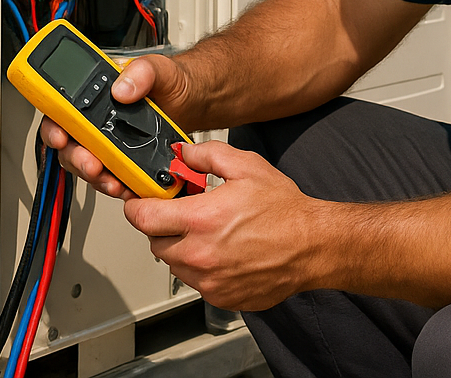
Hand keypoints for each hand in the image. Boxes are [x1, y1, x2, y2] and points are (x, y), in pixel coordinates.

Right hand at [39, 52, 196, 198]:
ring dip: (94, 176)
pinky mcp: (123, 160)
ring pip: (86, 165)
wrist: (193, 100)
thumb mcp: (158, 68)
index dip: (53, 126)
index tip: (60, 137)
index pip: (61, 111)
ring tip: (110, 180)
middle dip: (75, 158)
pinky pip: (111, 177)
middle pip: (70, 144)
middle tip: (91, 163)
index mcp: (95, 94)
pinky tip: (125, 186)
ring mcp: (108, 142)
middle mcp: (95, 120)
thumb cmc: (172, 81)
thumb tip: (122, 88)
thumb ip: (141, 71)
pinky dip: (115, 184)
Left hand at [124, 140, 327, 311]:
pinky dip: (202, 269)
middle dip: (163, 227)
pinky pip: (196, 283)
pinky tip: (224, 253)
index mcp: (200, 221)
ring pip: (175, 264)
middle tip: (184, 215)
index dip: (137, 206)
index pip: (143, 218)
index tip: (141, 202)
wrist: (313, 246)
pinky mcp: (221, 298)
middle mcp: (199, 255)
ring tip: (211, 234)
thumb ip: (207, 155)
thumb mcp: (246, 166)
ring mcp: (209, 281)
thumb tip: (183, 154)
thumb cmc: (285, 211)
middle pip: (155, 242)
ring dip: (182, 249)